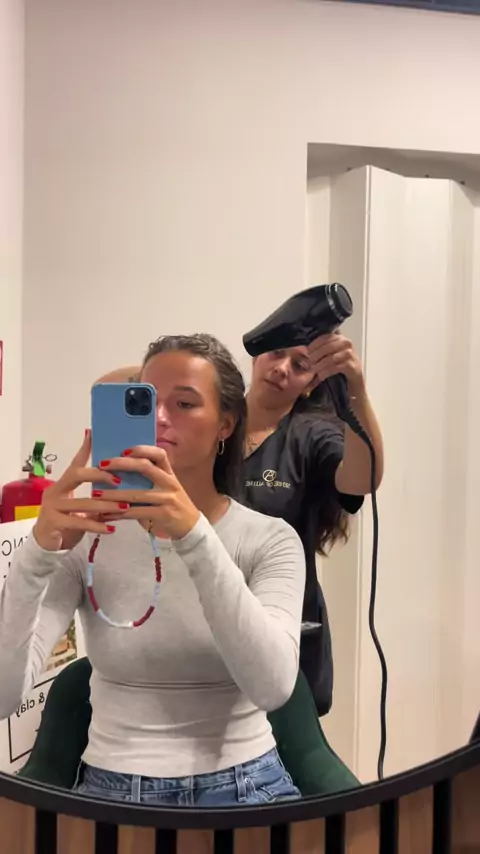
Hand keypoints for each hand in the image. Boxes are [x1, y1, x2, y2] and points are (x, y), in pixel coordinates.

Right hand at [34, 431, 130, 551]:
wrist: (46, 543)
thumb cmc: (67, 519)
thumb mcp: (80, 504)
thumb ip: (94, 494)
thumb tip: (119, 482)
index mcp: (63, 483)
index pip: (76, 462)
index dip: (85, 448)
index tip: (95, 434)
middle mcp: (55, 491)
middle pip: (76, 475)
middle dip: (99, 475)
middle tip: (119, 480)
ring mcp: (52, 507)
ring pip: (82, 502)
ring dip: (106, 505)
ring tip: (124, 507)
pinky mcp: (53, 523)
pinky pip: (79, 523)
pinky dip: (97, 525)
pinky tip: (112, 528)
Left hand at [94, 446, 199, 539]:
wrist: (190, 526)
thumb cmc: (172, 504)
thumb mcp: (166, 487)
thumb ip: (149, 479)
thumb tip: (118, 472)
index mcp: (169, 473)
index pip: (159, 454)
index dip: (141, 449)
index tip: (123, 450)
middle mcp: (169, 482)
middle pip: (145, 467)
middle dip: (122, 464)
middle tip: (102, 465)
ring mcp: (167, 499)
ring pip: (136, 494)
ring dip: (114, 494)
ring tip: (96, 494)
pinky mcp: (163, 514)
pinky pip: (137, 513)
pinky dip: (119, 514)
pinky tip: (106, 515)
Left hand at [308, 332, 364, 391]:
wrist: (355, 375)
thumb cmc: (341, 363)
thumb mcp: (332, 353)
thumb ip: (321, 349)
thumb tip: (304, 350)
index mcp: (340, 338)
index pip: (325, 337)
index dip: (314, 344)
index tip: (307, 352)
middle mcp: (347, 343)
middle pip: (327, 347)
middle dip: (315, 355)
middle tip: (308, 363)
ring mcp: (350, 354)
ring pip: (331, 358)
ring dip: (319, 365)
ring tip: (313, 370)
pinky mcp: (351, 366)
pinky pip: (335, 368)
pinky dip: (326, 372)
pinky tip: (320, 375)